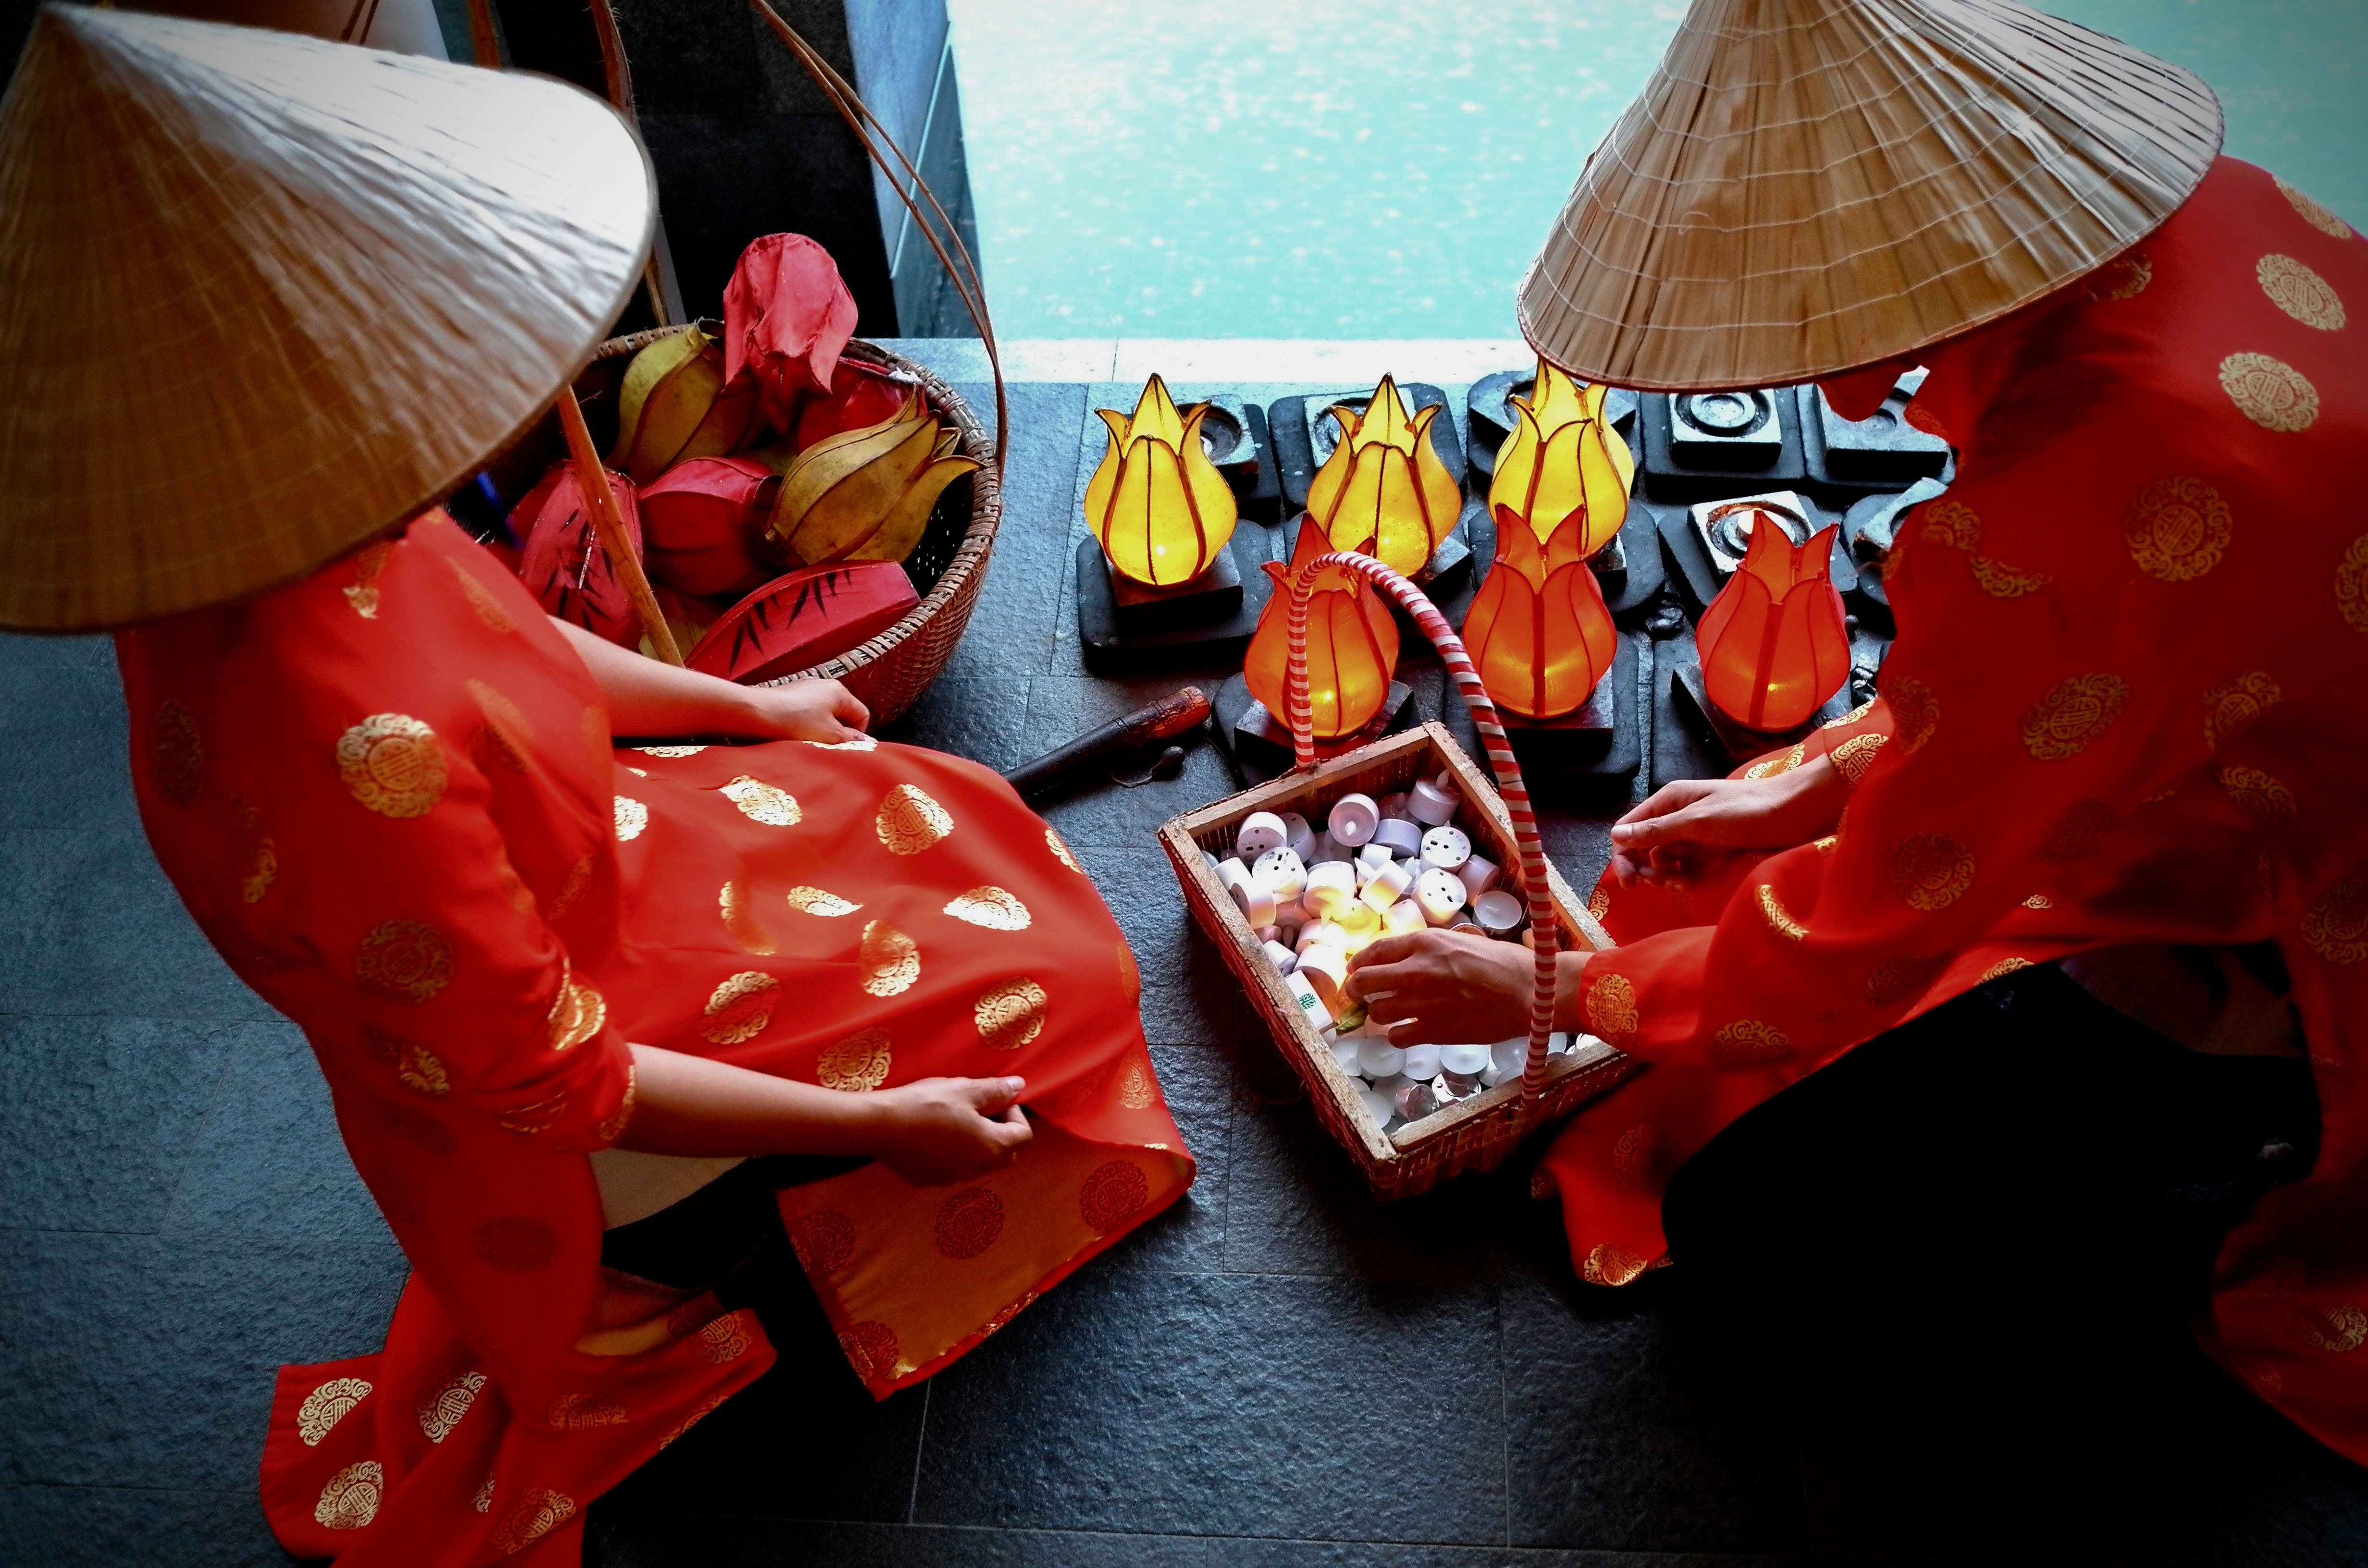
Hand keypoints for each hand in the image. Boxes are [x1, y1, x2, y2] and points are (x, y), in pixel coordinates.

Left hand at [743, 678, 869, 743]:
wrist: (754, 714)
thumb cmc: (794, 722)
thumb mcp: (829, 735)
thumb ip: (851, 740)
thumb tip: (869, 743)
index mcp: (839, 691)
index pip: (862, 715)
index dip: (857, 735)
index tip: (843, 748)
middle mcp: (823, 686)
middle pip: (842, 716)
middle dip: (837, 734)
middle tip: (825, 749)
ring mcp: (804, 690)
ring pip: (823, 717)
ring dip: (819, 733)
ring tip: (806, 744)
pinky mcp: (788, 698)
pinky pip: (805, 715)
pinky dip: (803, 728)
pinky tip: (792, 736)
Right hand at [868, 1075, 1033, 1184]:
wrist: (878, 1126)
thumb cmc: (926, 1104)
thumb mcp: (964, 1089)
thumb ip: (996, 1091)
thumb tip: (1018, 1087)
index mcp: (991, 1147)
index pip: (1023, 1135)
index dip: (1016, 1113)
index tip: (997, 1099)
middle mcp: (975, 1169)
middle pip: (1005, 1154)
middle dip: (1002, 1131)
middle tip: (982, 1109)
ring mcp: (951, 1178)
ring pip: (979, 1163)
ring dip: (978, 1144)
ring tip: (957, 1119)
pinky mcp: (928, 1180)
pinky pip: (953, 1169)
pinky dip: (954, 1154)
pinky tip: (934, 1135)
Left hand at [1346, 930, 1535, 1047]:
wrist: (1530, 992)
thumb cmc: (1507, 963)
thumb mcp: (1466, 940)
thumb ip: (1436, 947)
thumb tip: (1416, 955)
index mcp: (1426, 943)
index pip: (1375, 951)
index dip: (1359, 962)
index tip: (1355, 969)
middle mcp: (1417, 971)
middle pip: (1364, 982)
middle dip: (1355, 988)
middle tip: (1358, 993)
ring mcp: (1423, 1004)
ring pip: (1377, 1013)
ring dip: (1378, 1013)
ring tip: (1387, 1013)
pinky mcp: (1434, 1031)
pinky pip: (1397, 1037)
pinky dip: (1397, 1035)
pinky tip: (1406, 1031)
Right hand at [1608, 756, 1844, 890]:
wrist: (1795, 814)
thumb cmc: (1746, 810)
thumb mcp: (1697, 821)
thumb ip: (1657, 830)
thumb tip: (1615, 835)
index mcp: (1669, 801)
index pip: (1629, 829)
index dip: (1624, 855)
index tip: (1629, 881)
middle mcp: (1677, 817)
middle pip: (1643, 848)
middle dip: (1647, 868)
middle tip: (1664, 883)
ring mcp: (1694, 835)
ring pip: (1664, 861)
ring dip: (1667, 876)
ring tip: (1683, 883)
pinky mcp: (1711, 851)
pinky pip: (1687, 868)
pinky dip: (1685, 878)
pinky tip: (1694, 883)